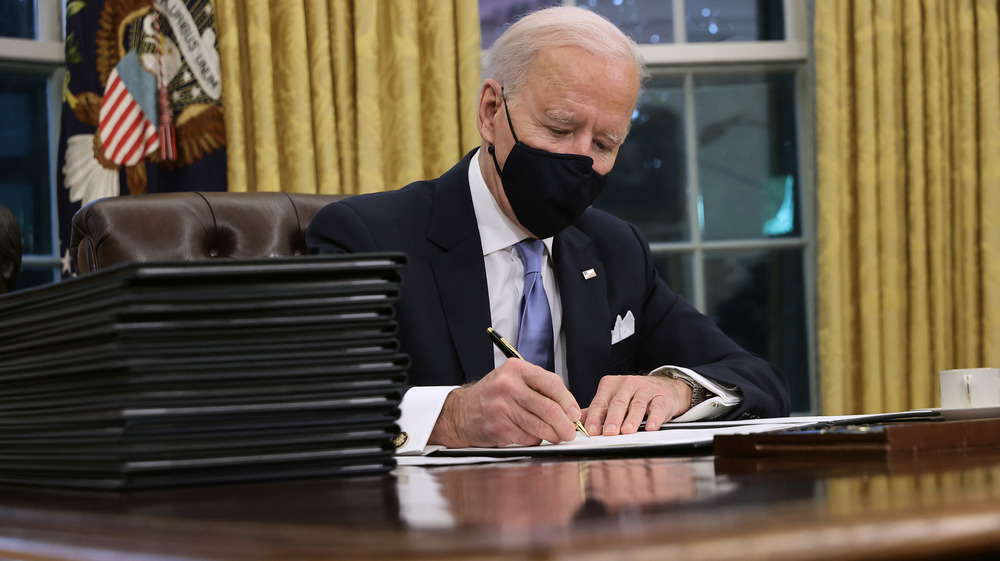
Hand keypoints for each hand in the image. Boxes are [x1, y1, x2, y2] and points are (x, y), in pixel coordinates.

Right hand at [428, 358, 582, 447]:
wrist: (460, 412)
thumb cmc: (492, 395)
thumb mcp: (512, 379)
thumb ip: (539, 388)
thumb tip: (570, 408)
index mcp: (515, 369)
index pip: (552, 384)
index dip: (568, 401)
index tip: (574, 413)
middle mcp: (508, 386)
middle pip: (549, 408)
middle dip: (565, 424)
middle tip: (570, 432)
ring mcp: (502, 408)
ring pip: (541, 426)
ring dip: (554, 435)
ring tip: (557, 436)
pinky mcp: (499, 428)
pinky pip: (528, 438)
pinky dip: (536, 440)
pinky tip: (534, 436)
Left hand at [582, 375, 690, 435]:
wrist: (664, 386)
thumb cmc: (634, 395)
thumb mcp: (612, 398)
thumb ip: (596, 410)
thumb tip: (576, 422)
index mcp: (610, 385)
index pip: (600, 402)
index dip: (595, 417)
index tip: (592, 431)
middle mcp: (627, 384)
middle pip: (617, 403)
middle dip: (612, 419)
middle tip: (609, 432)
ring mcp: (645, 389)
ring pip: (636, 405)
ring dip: (631, 419)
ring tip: (627, 431)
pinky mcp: (662, 397)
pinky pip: (657, 408)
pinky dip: (654, 418)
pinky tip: (651, 427)